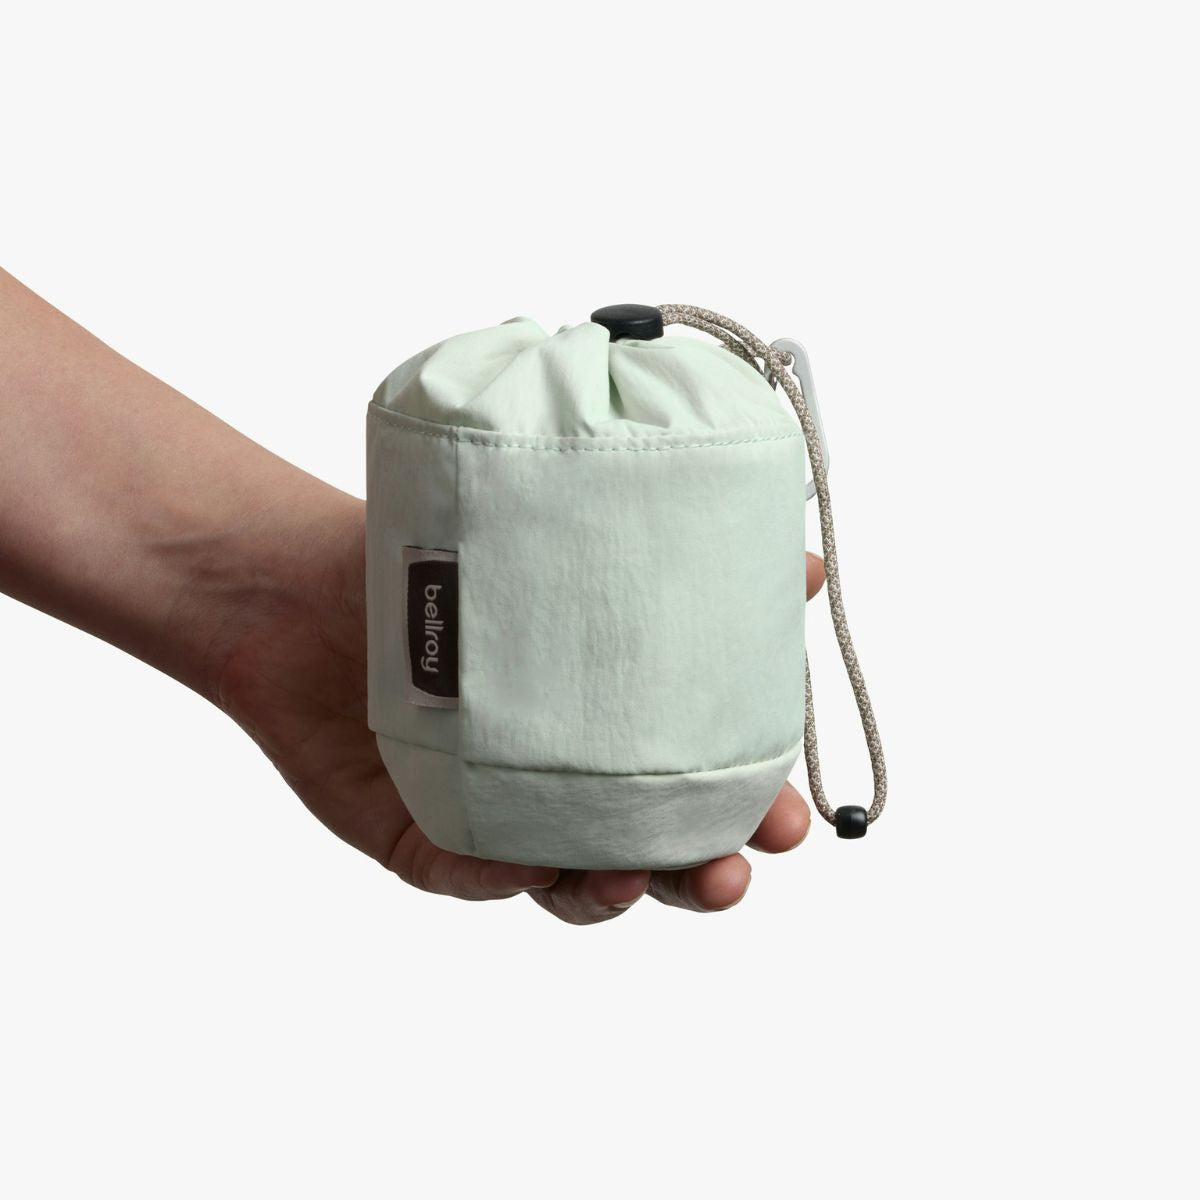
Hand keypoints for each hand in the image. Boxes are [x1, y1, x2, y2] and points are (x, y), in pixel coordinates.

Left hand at [214, 498, 825, 923]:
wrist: (307, 580)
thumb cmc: (455, 565)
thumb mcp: (574, 547)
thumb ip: (685, 560)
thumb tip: (807, 559)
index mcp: (608, 731)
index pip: (695, 788)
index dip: (747, 814)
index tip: (788, 821)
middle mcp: (560, 782)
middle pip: (649, 856)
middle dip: (699, 874)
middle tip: (732, 868)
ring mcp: (496, 816)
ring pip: (565, 886)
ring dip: (608, 894)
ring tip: (631, 875)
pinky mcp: (423, 837)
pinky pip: (464, 874)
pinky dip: (495, 877)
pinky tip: (521, 867)